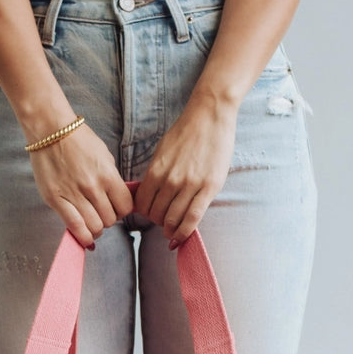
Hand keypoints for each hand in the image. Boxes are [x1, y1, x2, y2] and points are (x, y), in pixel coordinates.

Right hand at [28, 124, 133, 246]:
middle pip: (110, 219)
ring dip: (96, 228)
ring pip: (94, 227)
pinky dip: (83, 237)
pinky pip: (75, 227)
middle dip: (108, 219)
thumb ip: (112, 179)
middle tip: (101, 213)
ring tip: (92, 222)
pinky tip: (86, 237)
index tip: (117, 208)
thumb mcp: (104, 155)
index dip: (123, 211)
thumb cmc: (79, 140)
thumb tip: (118, 200)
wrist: (50, 130)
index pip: (125, 207)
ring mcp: (73, 194)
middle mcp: (92, 187)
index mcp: (107, 174)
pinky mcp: (56, 200)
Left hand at [135, 97, 237, 244]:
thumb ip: (155, 175)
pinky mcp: (208, 188)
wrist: (210, 116)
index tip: (151, 214)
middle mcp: (170, 180)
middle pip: (157, 215)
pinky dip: (184, 232)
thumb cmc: (185, 133)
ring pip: (173, 220)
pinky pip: (193, 218)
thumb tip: (148, 197)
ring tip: (171, 231)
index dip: (145, 214)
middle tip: (163, 222)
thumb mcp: (162, 152)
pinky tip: (180, 237)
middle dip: (158, 223)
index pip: (143, 205)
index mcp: (156, 171)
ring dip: (170, 230)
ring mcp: (190, 185)